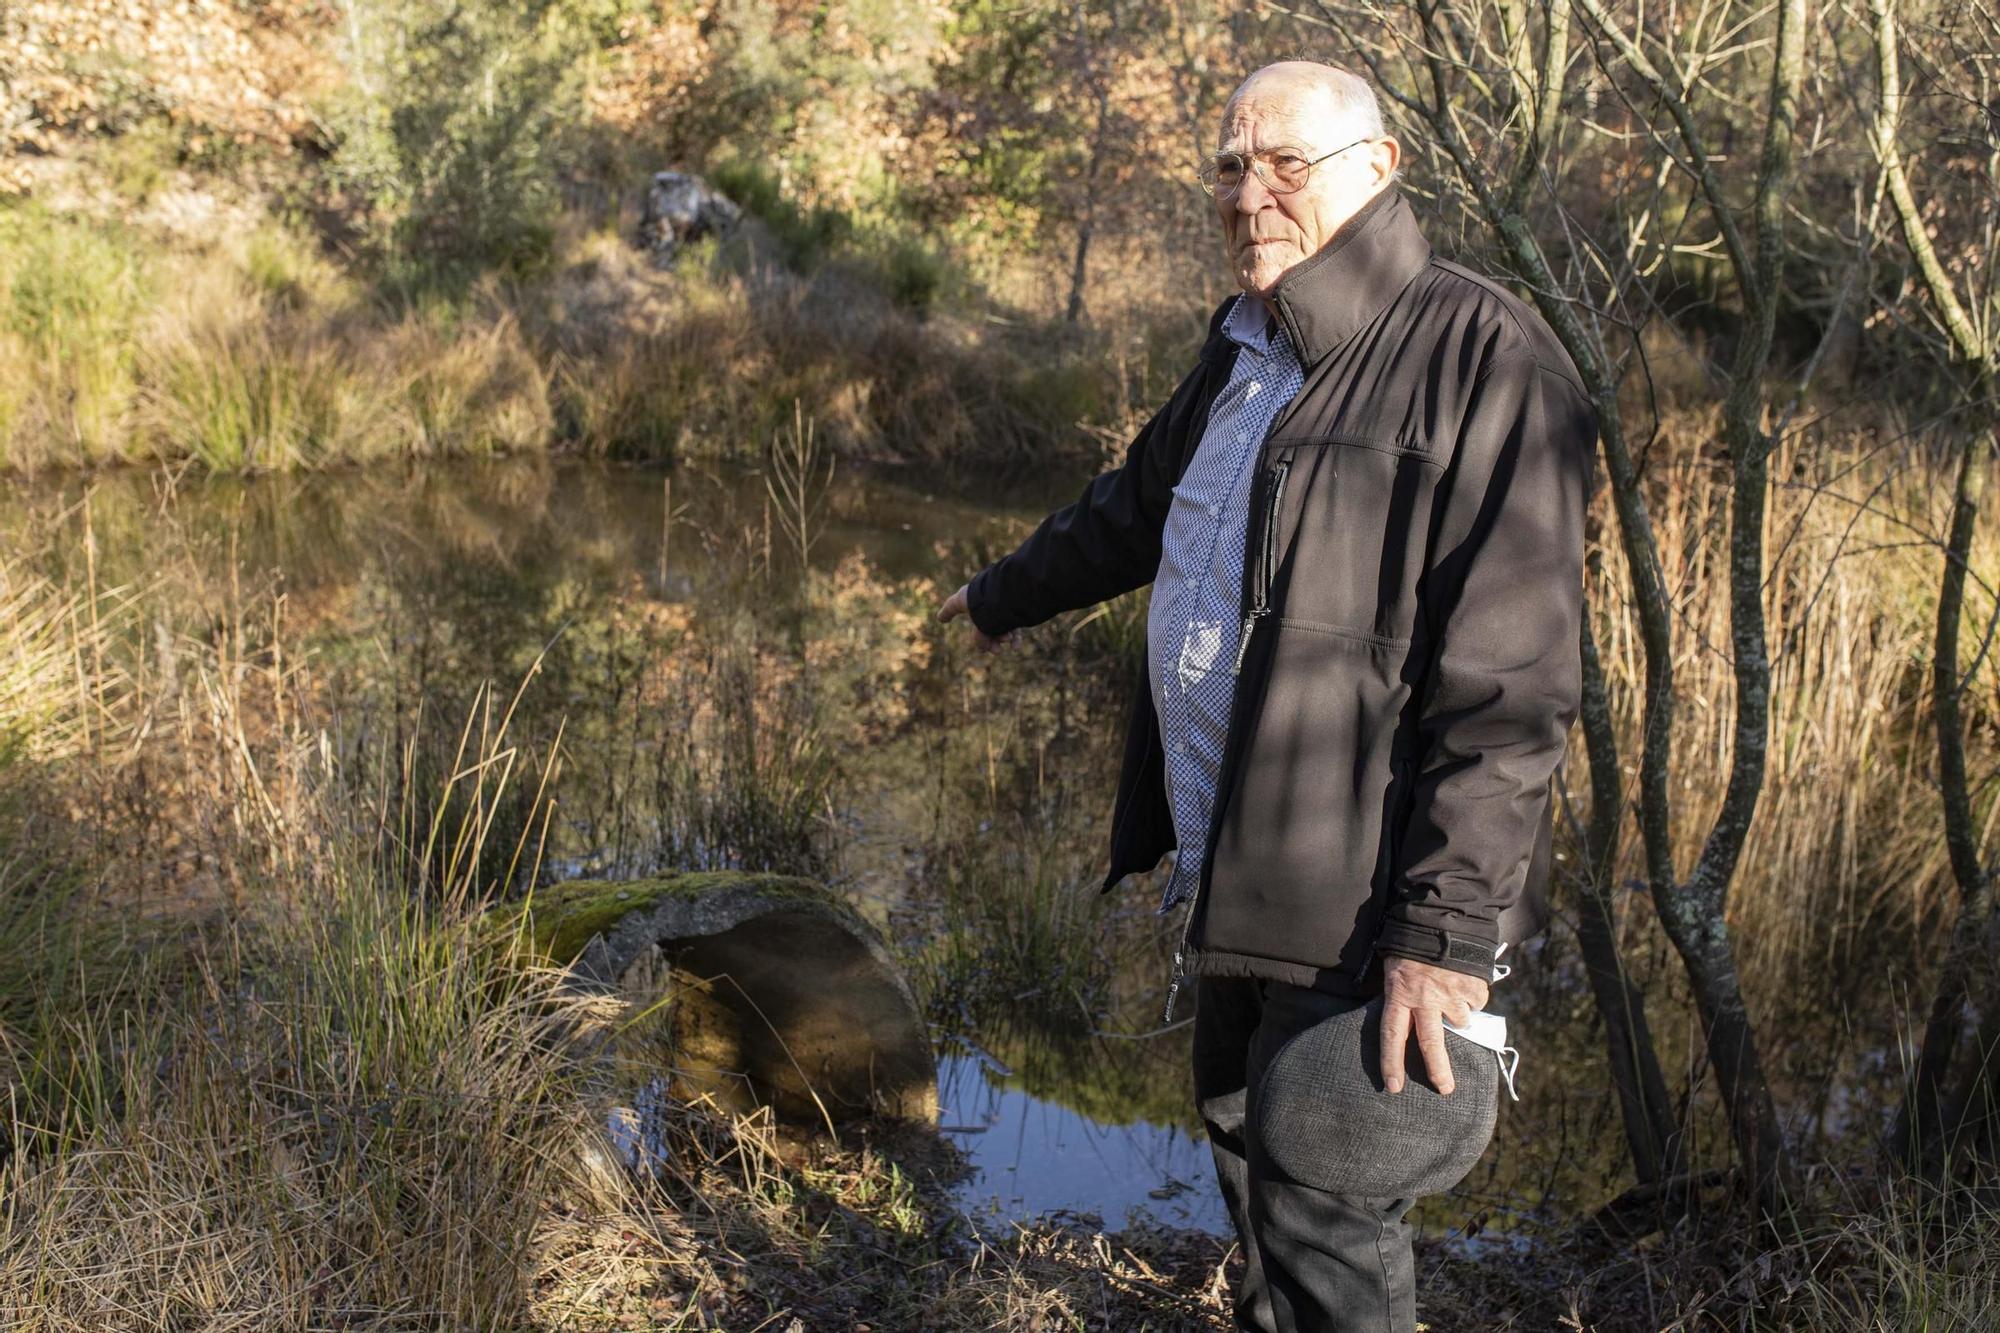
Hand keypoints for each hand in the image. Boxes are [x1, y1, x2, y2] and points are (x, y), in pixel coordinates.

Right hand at [936, 583, 1014, 652]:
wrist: (999, 593)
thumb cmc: (977, 596)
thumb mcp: (959, 603)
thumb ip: (949, 610)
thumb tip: (940, 618)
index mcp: (981, 607)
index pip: (980, 626)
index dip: (980, 640)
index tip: (982, 651)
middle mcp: (994, 610)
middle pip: (992, 631)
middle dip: (993, 642)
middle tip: (997, 651)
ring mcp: (1007, 613)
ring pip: (1004, 631)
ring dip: (1003, 638)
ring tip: (1007, 639)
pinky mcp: (1018, 614)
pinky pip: (1017, 629)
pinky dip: (1016, 639)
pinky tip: (1015, 646)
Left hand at [1379, 956, 1488, 1095]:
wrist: (1442, 917)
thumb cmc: (1412, 944)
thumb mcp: (1396, 968)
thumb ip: (1402, 994)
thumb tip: (1410, 1020)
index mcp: (1400, 993)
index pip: (1392, 1034)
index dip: (1391, 1062)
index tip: (1393, 1087)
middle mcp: (1424, 998)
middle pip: (1431, 1042)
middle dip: (1438, 1070)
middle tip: (1445, 1089)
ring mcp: (1450, 993)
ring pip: (1460, 1020)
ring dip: (1459, 1014)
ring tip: (1452, 992)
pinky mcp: (1471, 986)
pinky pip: (1476, 1002)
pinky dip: (1473, 996)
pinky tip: (1465, 979)